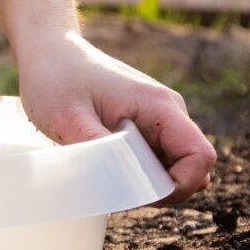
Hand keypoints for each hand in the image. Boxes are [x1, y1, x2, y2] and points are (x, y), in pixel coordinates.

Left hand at [0, 0, 215, 202]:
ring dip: (152, 184)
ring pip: (175, 167)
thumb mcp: (67, 118)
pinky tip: (108, 172)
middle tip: (120, 192)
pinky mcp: (143, 127)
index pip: (200, 157)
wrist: (49, 53)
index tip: (142, 196)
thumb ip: (96, 149)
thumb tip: (118, 184)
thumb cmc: (56, 79)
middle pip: (194, 167)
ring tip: (109, 180)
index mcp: (159, 107)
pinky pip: (156, 160)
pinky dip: (140, 175)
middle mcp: (167, 112)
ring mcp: (157, 120)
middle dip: (166, 190)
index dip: (180, 185)